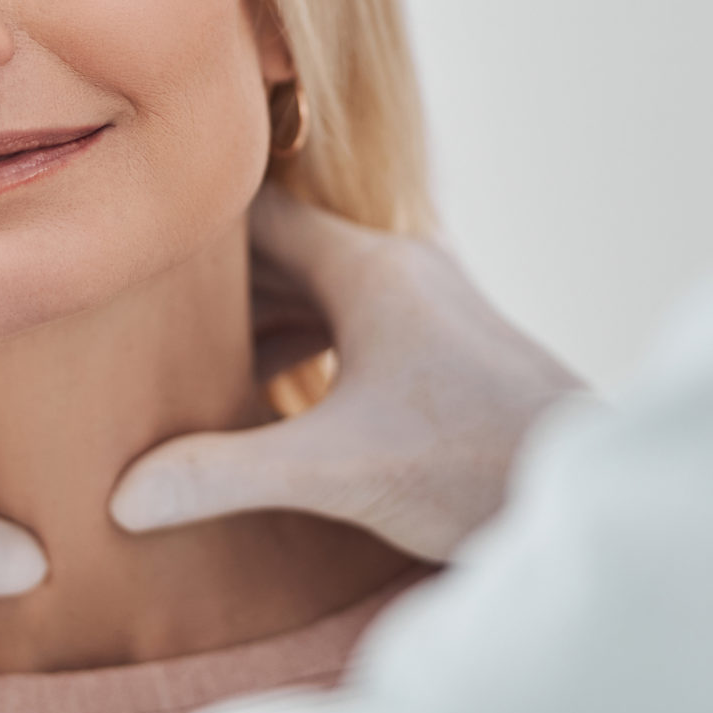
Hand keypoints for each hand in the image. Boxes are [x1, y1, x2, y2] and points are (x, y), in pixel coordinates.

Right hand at [111, 189, 589, 561]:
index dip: (190, 228)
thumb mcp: (335, 471)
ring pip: (319, 293)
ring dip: (257, 319)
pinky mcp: (444, 355)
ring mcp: (428, 311)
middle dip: (213, 279)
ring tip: (178, 353)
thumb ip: (224, 475)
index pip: (258, 214)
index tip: (125, 241)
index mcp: (372, 269)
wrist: (591, 497)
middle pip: (284, 253)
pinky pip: (352, 327)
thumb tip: (121, 495)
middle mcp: (401, 272)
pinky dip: (301, 347)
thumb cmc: (476, 467)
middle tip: (129, 304)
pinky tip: (262, 397)